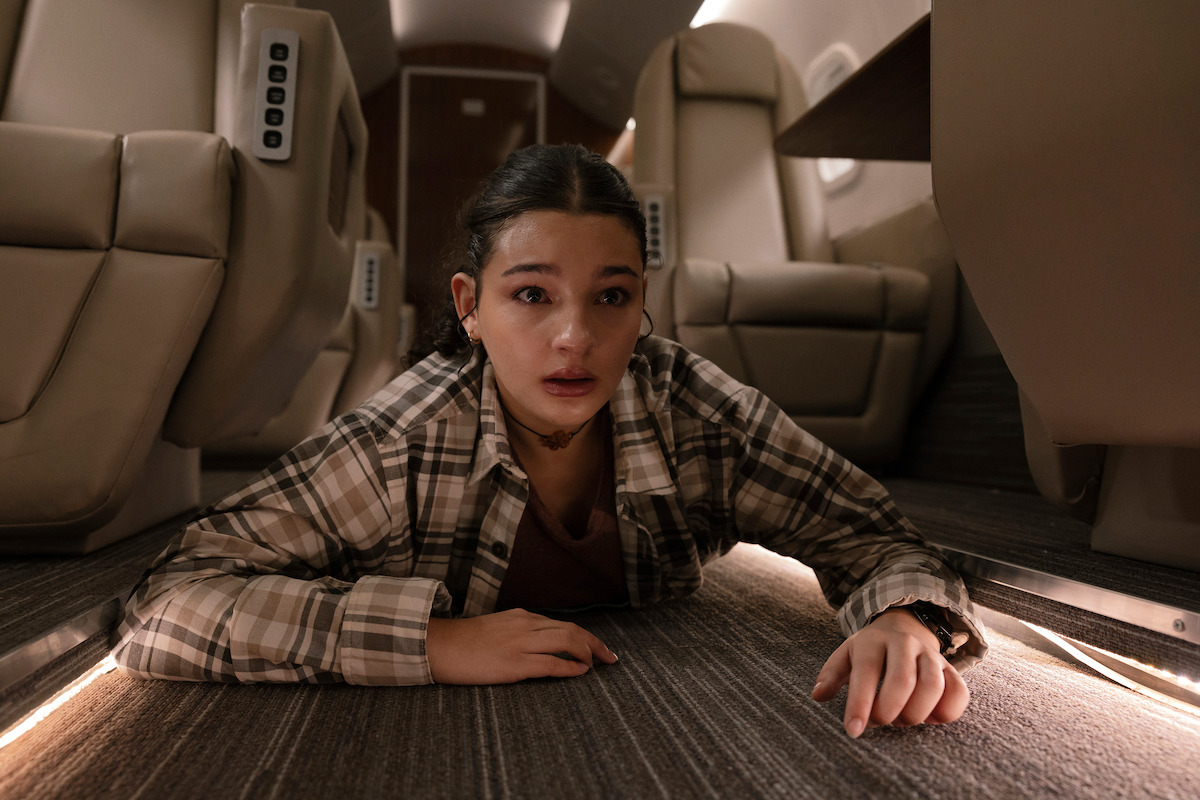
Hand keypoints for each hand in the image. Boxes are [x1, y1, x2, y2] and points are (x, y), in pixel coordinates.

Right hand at [425, 608, 618, 683]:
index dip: (585, 636)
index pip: (562, 624)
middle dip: (595, 644)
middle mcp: (524, 625)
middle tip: (611, 658)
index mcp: (521, 617)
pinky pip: (551, 664)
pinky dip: (570, 668)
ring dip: (588, 653)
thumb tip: (539, 645)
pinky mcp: (514, 664)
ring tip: (598, 665)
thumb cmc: (464, 642)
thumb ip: (518, 632)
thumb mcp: (496, 628)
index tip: (598, 648)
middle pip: (571, 630)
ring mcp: (520, 643)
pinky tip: (581, 672)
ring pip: (566, 641)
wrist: (438, 646)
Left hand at [811, 607, 969, 737]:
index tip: (853, 731)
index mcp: (873, 641)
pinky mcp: (951, 669)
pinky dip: (945, 713)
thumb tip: (818, 696)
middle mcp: (904, 644)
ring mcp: (930, 655)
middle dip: (889, 711)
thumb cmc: (869, 651)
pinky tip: (928, 718)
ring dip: (916, 713)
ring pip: (933, 686)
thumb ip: (831, 675)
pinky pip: (959, 693)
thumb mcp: (846, 656)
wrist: (902, 629)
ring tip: (902, 720)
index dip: (859, 704)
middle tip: (881, 722)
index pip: (866, 672)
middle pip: (902, 681)